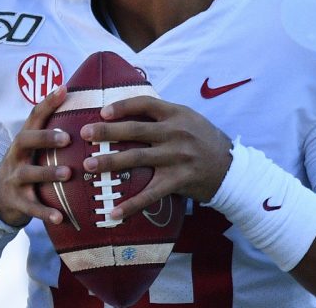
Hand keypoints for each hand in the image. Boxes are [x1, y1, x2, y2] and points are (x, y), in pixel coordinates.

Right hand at [0, 86, 71, 226]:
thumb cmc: (27, 165)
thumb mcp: (33, 147)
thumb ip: (51, 130)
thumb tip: (81, 104)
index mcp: (24, 139)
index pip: (34, 116)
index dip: (48, 102)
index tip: (64, 89)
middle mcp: (17, 155)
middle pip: (25, 140)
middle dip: (45, 138)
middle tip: (68, 138)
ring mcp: (15, 178)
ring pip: (29, 173)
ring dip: (48, 173)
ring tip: (67, 174)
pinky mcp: (17, 201)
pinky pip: (31, 207)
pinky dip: (45, 212)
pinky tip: (60, 216)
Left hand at [79, 96, 232, 219]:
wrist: (231, 167)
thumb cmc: (203, 139)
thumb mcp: (188, 118)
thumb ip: (162, 114)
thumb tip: (128, 109)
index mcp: (176, 114)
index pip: (145, 104)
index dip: (122, 106)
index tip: (101, 112)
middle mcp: (175, 133)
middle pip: (135, 130)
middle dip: (107, 132)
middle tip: (84, 133)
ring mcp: (176, 157)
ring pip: (137, 158)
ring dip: (110, 162)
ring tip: (88, 165)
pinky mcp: (178, 181)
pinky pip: (150, 194)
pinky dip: (130, 205)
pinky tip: (113, 213)